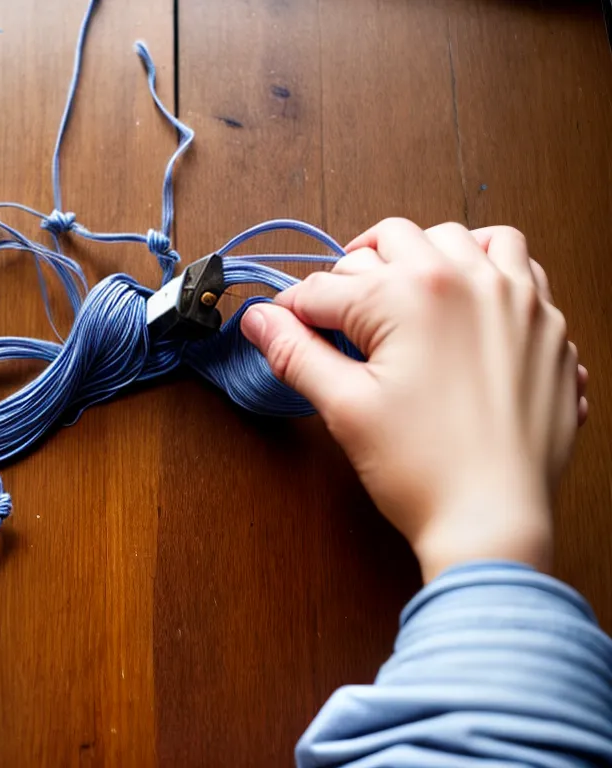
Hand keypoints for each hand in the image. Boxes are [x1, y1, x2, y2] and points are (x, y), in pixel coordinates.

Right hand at [241, 220, 586, 581]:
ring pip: (460, 235)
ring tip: (402, 288)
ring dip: (422, 251)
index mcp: (409, 296)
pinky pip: (521, 262)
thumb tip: (258, 318)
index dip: (295, 309)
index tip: (284, 327)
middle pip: (390, 240)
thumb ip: (295, 352)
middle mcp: (466, 280)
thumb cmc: (422, 470)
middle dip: (354, 270)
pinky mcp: (547, 323)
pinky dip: (487, 264)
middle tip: (339, 314)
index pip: (329, 286)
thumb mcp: (343, 407)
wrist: (493, 521)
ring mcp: (515, 297)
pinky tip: (468, 295)